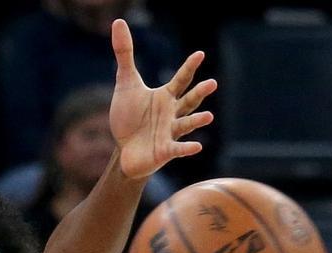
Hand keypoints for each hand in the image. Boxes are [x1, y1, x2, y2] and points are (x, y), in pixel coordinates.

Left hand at [109, 18, 216, 179]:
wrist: (124, 149)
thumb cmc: (129, 117)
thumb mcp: (125, 83)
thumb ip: (125, 54)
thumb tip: (119, 22)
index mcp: (166, 96)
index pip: (181, 79)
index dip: (189, 67)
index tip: (200, 54)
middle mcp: (172, 113)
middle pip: (189, 101)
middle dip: (200, 93)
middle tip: (212, 83)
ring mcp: (170, 132)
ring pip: (186, 124)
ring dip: (197, 121)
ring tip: (209, 116)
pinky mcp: (164, 151)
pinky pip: (178, 149)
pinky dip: (186, 148)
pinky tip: (197, 147)